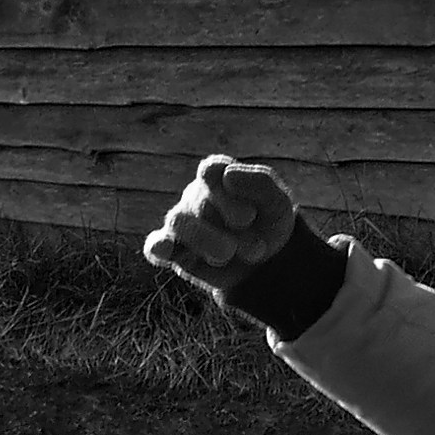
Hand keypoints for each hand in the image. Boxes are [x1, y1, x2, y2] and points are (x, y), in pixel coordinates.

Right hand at [142, 153, 298, 296]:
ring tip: (229, 255)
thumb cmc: (268, 224)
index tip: (250, 217)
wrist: (266, 264)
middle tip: (257, 249)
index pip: (211, 171)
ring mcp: (182, 221)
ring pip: (180, 222)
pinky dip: (159, 246)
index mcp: (219, 176)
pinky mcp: (173, 250)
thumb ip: (260, 183)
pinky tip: (165, 250)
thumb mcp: (278, 204)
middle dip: (232, 229)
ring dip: (207, 241)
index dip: (228, 196)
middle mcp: (195, 195)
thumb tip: (227, 175)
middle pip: (202, 203)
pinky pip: (155, 245)